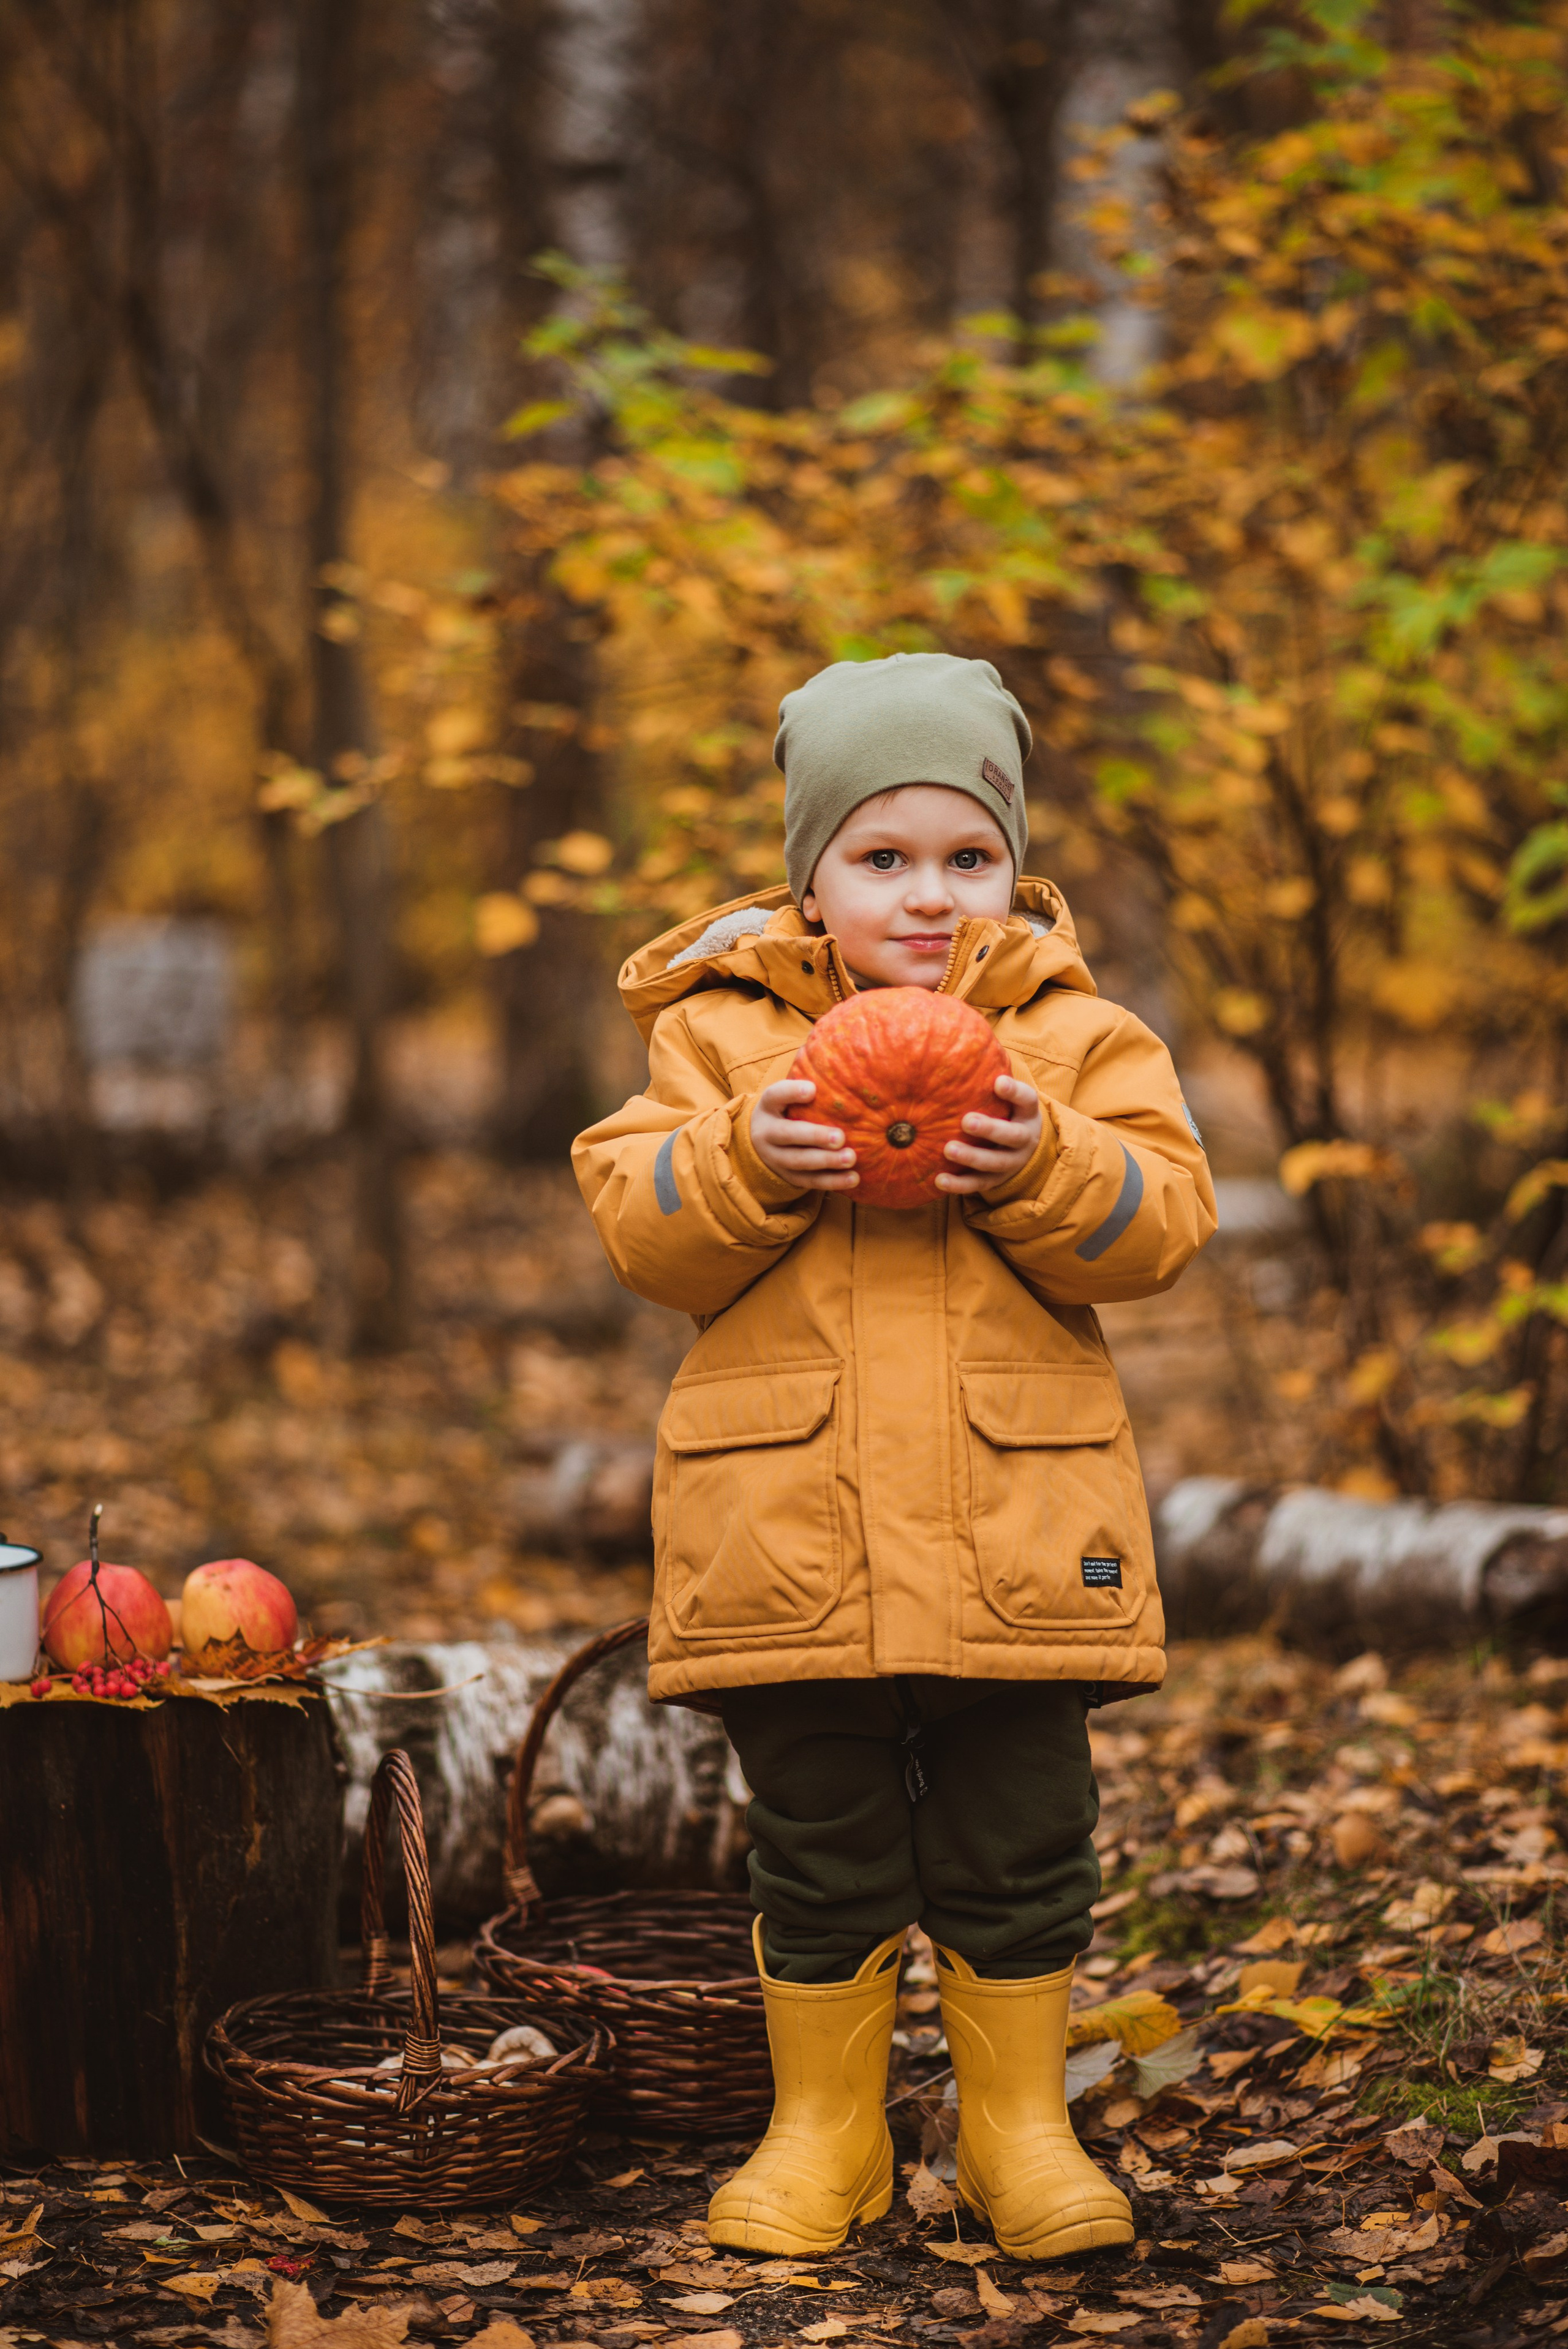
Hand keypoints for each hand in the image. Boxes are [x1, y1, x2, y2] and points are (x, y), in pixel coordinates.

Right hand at [750, 1078, 859, 1191]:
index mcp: (767, 1107)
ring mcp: (775, 1158)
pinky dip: (832, 1181)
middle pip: (787, 1135)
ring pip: (799, 1162)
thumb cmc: (786, 1111)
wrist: (762, 1141)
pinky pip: (810, 1181)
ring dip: (826, 1162)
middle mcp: (766, 1133)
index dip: (792, 1092)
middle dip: (814, 1137)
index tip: (813, 1089)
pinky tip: (853, 1178)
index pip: (775, 1095)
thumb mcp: (786, 1096)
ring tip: (851, 1158)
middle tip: (840, 1137)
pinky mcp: (788, 1176)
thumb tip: (842, 1063)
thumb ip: (805, 1084)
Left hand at [936, 1072, 1042, 1194]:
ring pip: (995, 1163)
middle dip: (990, 1129)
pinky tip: (939, 1180)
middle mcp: (1024, 1138)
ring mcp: (1011, 1162)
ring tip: (948, 1150)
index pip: (1027, 1100)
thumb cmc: (1004, 1111)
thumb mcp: (1006, 1095)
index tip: (998, 1082)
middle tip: (966, 1121)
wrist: (1022, 1149)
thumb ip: (989, 1076)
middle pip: (1012, 1136)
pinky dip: (960, 1184)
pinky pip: (978, 1185)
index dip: (1014, 1092)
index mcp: (1027, 1113)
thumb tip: (958, 1038)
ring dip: (972, 1157)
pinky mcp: (995, 1180)